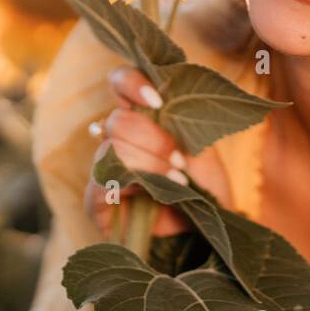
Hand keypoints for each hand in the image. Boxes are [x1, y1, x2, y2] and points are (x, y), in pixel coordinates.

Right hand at [83, 65, 232, 238]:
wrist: (212, 228)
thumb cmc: (205, 183)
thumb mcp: (200, 144)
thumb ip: (178, 118)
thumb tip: (160, 96)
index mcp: (142, 116)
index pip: (120, 82)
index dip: (132, 83)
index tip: (158, 100)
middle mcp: (117, 139)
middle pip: (117, 121)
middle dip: (153, 139)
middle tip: (179, 159)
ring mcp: (104, 170)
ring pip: (111, 149)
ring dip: (150, 162)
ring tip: (178, 177)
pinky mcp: (97, 203)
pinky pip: (101, 183)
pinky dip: (135, 182)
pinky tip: (160, 189)